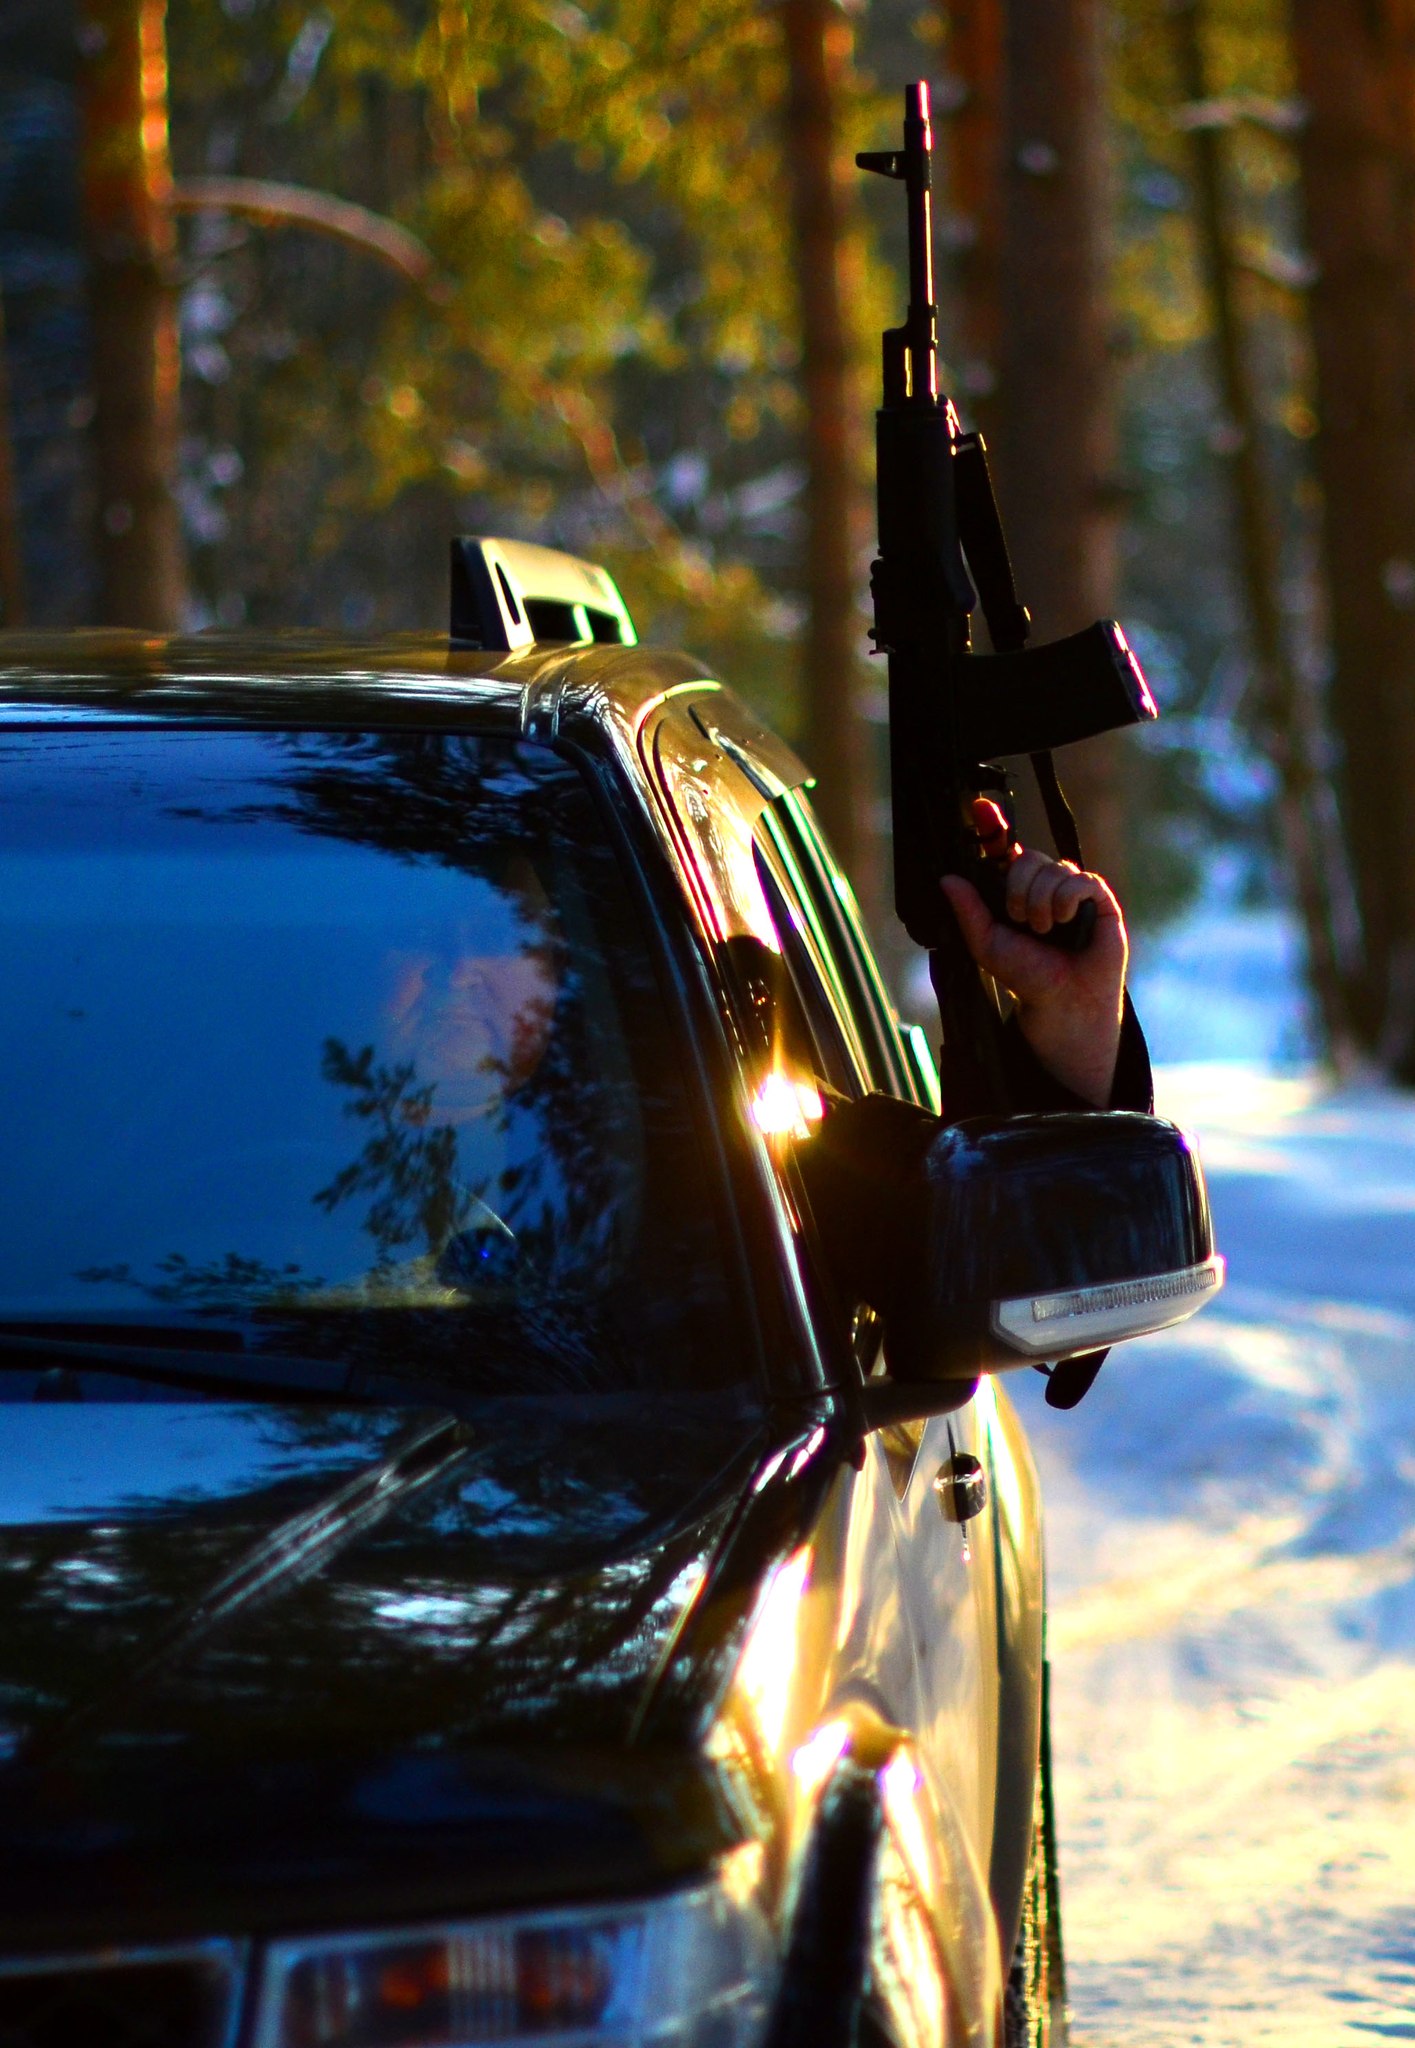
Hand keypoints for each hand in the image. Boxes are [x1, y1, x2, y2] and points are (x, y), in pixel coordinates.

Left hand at [939, 798, 1126, 1107]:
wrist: (1061, 1000)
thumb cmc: (1026, 975)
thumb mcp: (987, 943)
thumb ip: (968, 911)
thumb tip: (946, 879)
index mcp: (1015, 889)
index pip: (1003, 849)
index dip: (993, 826)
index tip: (979, 808)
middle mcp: (1044, 883)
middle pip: (1026, 857)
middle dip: (1017, 890)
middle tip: (1020, 921)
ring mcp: (1071, 888)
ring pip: (1052, 869)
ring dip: (1041, 905)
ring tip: (1046, 932)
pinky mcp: (1098, 897)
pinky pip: (1078, 881)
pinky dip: (1066, 902)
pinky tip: (1069, 923)